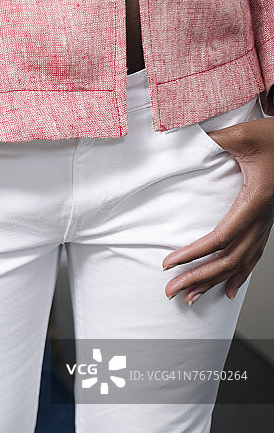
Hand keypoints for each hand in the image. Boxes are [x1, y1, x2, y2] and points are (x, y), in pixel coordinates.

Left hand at [163, 116, 273, 303]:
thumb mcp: (242, 135)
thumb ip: (213, 139)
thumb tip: (184, 139)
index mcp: (256, 200)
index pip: (220, 238)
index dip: (193, 254)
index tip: (168, 264)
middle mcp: (263, 217)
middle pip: (229, 258)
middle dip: (198, 278)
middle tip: (171, 291)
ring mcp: (267, 223)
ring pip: (241, 262)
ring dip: (214, 282)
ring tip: (190, 298)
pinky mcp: (266, 222)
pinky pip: (254, 255)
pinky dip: (240, 275)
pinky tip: (228, 290)